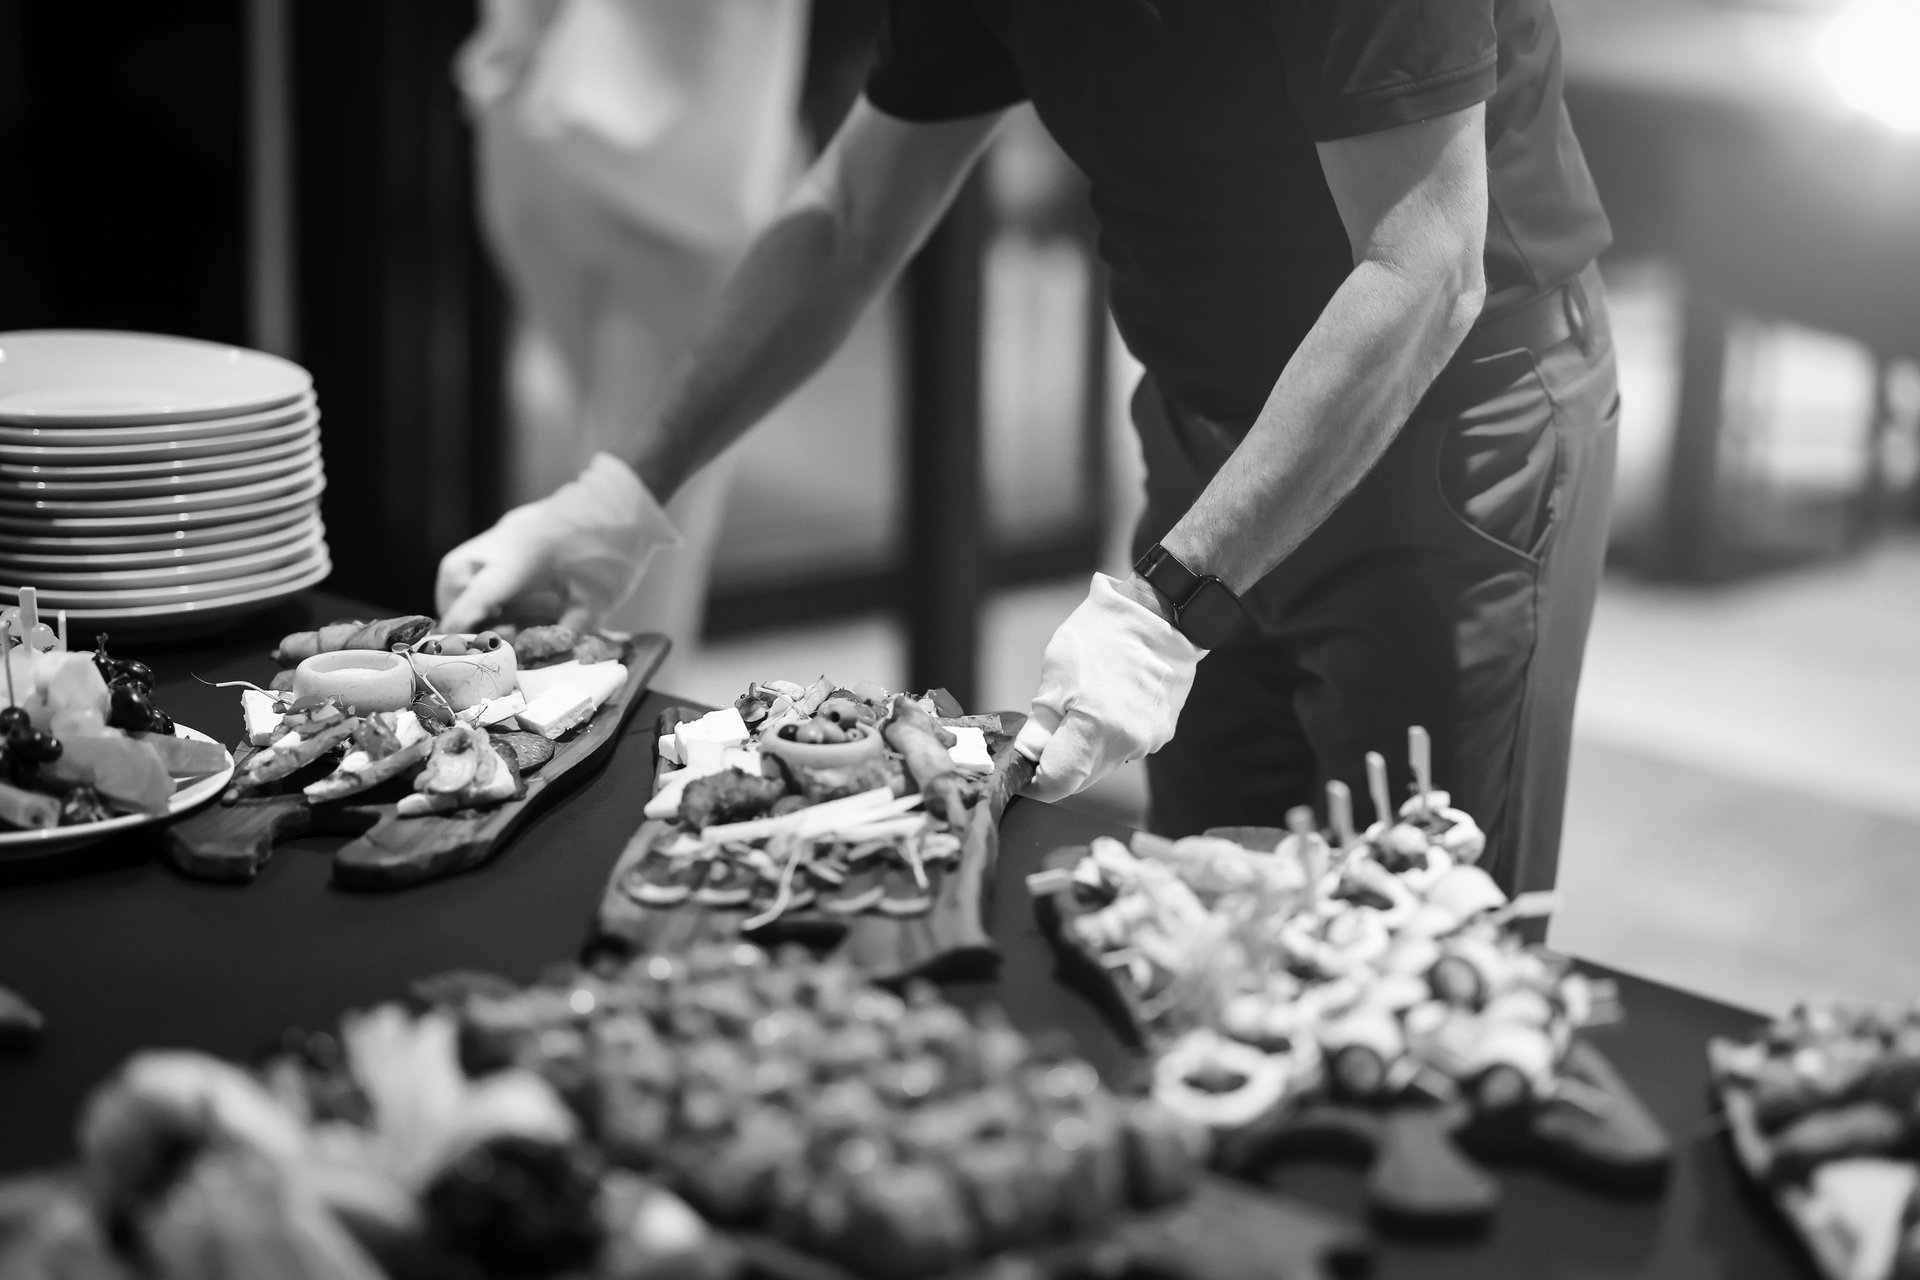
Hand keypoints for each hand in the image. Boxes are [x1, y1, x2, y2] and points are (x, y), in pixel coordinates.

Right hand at [435, 453, 679, 632]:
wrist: (627, 501)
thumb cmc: (616, 551)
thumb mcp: (598, 601)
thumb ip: (568, 631)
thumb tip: (544, 656)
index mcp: (523, 557)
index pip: (478, 594)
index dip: (461, 622)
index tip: (451, 644)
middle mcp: (505, 540)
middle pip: (454, 573)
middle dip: (456, 607)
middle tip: (477, 631)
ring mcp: (507, 530)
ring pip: (460, 563)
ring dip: (465, 594)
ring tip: (491, 619)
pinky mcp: (512, 528)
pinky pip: (479, 556)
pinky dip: (480, 582)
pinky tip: (506, 601)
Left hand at [1014, 572, 1205, 803]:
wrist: (1158, 617)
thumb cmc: (1102, 635)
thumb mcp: (1056, 675)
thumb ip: (1041, 726)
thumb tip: (1028, 756)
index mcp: (1096, 727)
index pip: (1058, 782)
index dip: (1036, 782)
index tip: (1025, 771)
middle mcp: (1126, 742)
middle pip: (1081, 778)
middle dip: (1059, 763)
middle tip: (1048, 732)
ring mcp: (1148, 740)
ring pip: (1102, 765)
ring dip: (1085, 750)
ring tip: (1083, 708)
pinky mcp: (1162, 734)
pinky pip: (1124, 749)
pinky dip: (1109, 738)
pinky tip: (1107, 705)